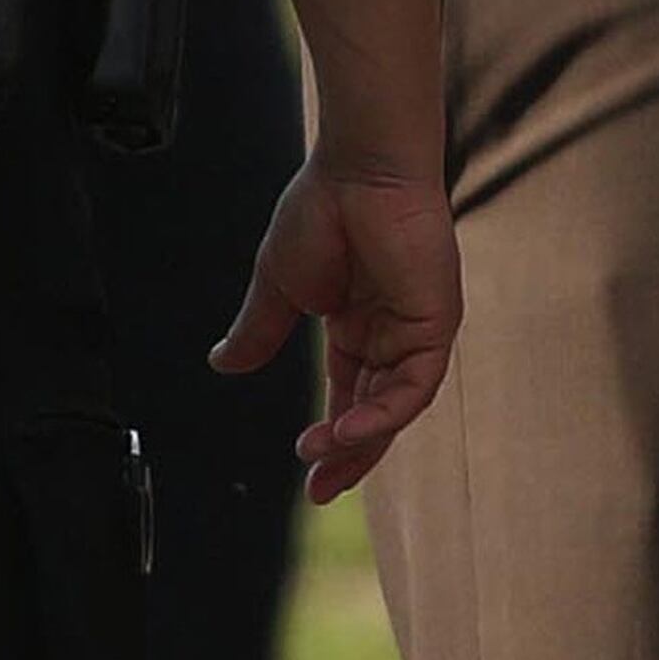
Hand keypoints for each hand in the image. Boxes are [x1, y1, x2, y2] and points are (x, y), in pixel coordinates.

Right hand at [216, 157, 463, 504]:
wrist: (357, 170)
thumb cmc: (322, 209)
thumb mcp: (278, 286)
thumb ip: (258, 331)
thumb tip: (222, 364)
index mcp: (357, 326)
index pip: (350, 397)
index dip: (331, 438)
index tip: (305, 471)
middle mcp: (391, 333)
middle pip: (376, 412)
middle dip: (349, 455)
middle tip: (320, 489)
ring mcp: (416, 328)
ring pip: (396, 405)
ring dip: (361, 437)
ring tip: (322, 455)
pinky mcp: (436, 321)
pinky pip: (415, 383)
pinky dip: (385, 411)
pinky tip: (350, 429)